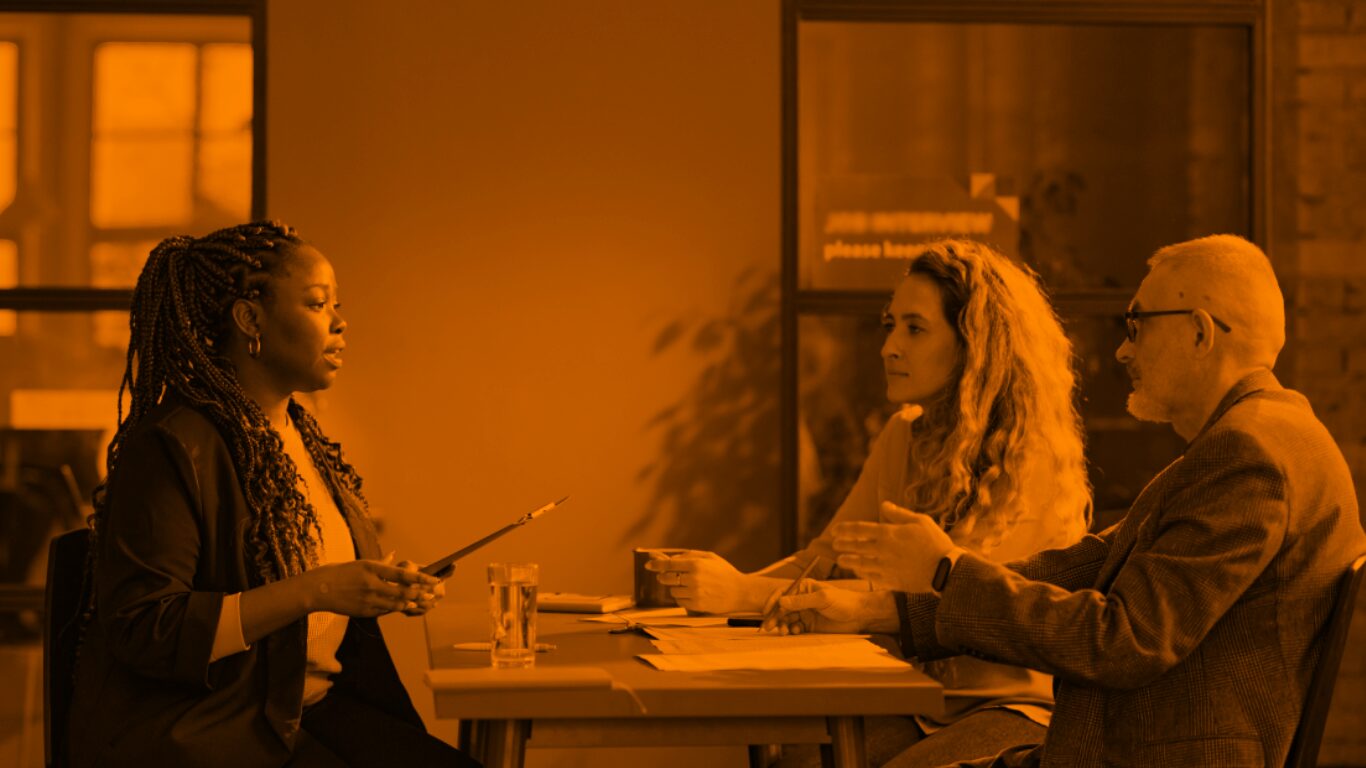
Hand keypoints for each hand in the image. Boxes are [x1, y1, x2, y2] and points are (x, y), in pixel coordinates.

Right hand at [304, 553, 441, 617]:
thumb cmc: (340, 572)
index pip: (402, 574)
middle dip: (419, 594)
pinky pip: (384, 611)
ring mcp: (368, 600)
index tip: (433, 579)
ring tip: (420, 602)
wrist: (319, 589)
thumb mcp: (361, 563)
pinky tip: (402, 607)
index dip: (421, 578)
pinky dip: (394, 609)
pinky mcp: (364, 612)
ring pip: (396, 604)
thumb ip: (381, 563)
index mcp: (372, 569)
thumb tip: (395, 555)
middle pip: (402, 592)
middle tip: (431, 594)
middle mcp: (372, 584)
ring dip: (410, 603)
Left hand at [643, 550, 750, 613]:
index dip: (656, 564)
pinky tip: (693, 594)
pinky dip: (682, 598)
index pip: (669, 564)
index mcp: (696, 564)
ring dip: (676, 588)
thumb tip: (671, 558)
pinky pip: (680, 602)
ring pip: (673, 591)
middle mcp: (693, 579)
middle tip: (665, 576)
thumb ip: (689, 555)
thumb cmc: (724, 572)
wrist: (740, 592)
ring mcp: (694, 594)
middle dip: (664, 576)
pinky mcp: (697, 606)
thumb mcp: (709, 557)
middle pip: (667, 578)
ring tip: (689, 586)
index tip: (648, 565)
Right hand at [760, 580, 871, 634]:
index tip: (766, 612)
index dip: (772, 602)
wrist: (859, 615)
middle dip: (774, 617)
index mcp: (804, 588)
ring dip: (782, 625)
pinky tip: (795, 632)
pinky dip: (792, 631)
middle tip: (768, 627)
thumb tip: (781, 601)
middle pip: (782, 608)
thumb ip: (801, 601)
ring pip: (787, 619)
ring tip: (783, 632)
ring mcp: (806, 613)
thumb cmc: (843, 601)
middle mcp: (802, 600)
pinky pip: (795, 628)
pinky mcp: (810, 625)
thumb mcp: (822, 599)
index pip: (783, 593)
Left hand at [831, 502, 954, 592]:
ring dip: (848, 561)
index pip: (859, 530)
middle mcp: (883, 550)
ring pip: (860, 564)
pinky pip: (871, 578)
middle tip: (834, 544)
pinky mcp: (891, 581)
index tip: (834, 531)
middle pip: (856, 547)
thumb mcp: (920, 521)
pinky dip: (861, 574)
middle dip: (842, 545)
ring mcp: (886, 567)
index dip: (844, 530)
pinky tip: (857, 571)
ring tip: (840, 559)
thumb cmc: (935, 542)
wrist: (946, 570)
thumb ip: (898, 514)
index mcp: (889, 533)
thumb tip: (883, 505)